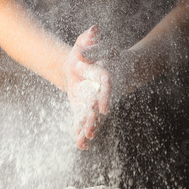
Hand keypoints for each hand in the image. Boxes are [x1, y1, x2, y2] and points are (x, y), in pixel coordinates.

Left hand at [65, 26, 111, 149]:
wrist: (108, 65)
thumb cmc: (105, 54)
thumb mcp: (96, 45)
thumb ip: (90, 43)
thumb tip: (85, 43)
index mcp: (106, 76)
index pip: (107, 87)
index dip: (105, 98)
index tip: (103, 110)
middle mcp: (103, 92)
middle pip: (98, 107)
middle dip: (94, 120)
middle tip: (89, 132)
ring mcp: (97, 101)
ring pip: (93, 117)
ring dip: (88, 129)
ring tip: (82, 143)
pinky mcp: (90, 107)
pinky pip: (87, 120)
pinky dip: (83, 131)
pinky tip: (80, 145)